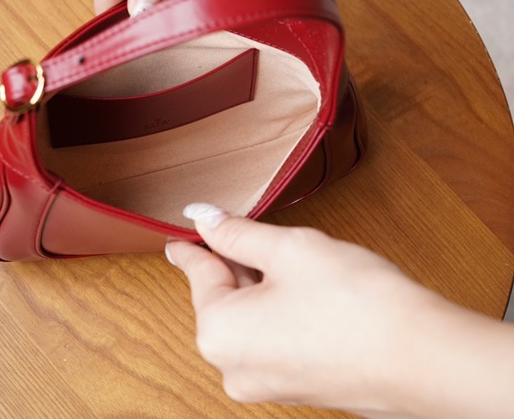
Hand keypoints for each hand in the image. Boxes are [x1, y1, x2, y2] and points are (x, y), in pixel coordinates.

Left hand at [166, 204, 445, 417]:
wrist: (422, 359)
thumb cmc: (356, 305)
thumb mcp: (287, 248)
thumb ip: (237, 232)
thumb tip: (203, 217)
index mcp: (218, 332)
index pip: (197, 272)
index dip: (194, 245)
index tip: (181, 238)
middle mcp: (232, 367)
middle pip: (222, 297)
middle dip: (237, 264)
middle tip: (258, 236)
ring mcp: (262, 383)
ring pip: (247, 319)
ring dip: (261, 288)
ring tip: (296, 266)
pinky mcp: (292, 387)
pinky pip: (269, 340)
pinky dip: (278, 313)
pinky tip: (307, 295)